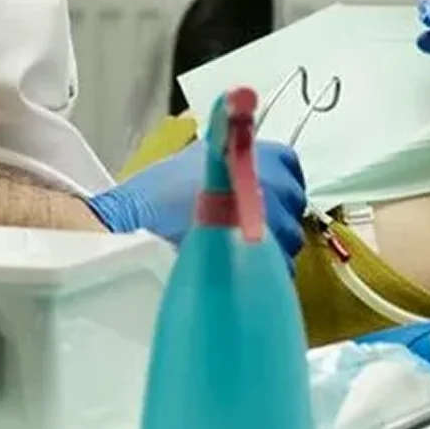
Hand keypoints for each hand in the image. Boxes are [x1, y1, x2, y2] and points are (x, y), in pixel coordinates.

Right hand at [86, 141, 307, 255]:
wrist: (137, 230)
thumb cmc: (156, 197)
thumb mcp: (195, 161)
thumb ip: (227, 161)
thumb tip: (241, 169)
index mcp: (259, 154)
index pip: (290, 167)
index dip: (274, 184)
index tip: (257, 197)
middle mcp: (275, 183)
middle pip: (292, 206)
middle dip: (273, 219)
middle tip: (239, 230)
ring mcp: (276, 221)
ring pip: (288, 242)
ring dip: (270, 249)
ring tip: (232, 253)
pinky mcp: (270, 258)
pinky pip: (280, 270)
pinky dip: (263, 274)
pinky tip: (233, 271)